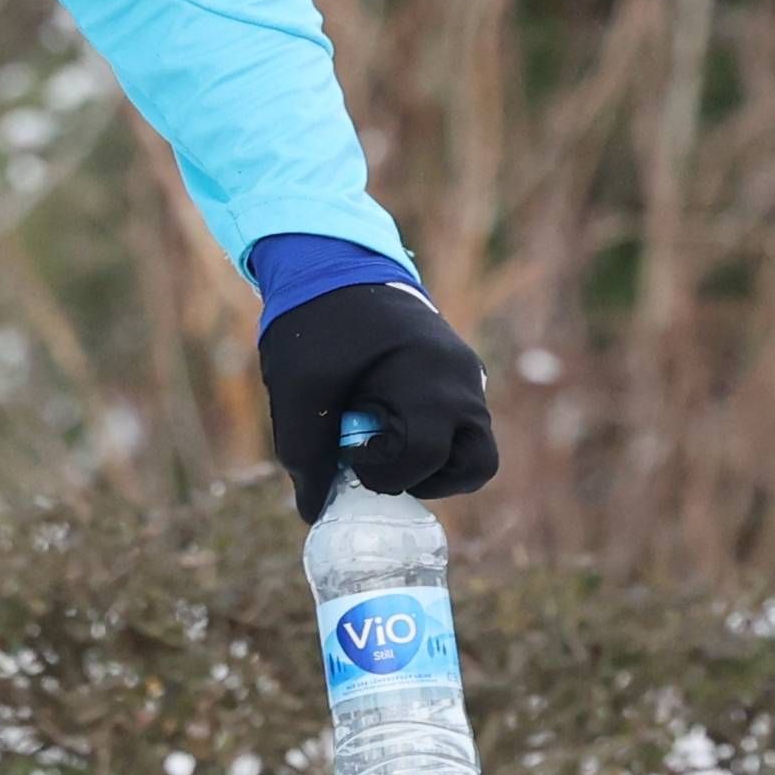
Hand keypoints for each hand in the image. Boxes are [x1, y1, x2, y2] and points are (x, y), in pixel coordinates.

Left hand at [259, 280, 498, 525]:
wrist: (332, 262)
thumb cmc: (315, 321)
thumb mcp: (299, 388)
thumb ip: (305, 452)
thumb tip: (315, 512)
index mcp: (432, 380)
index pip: (430, 458)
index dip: (388, 476)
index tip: (352, 462)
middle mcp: (463, 381)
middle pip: (476, 464)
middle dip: (425, 478)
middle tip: (377, 464)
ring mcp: (467, 376)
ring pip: (473, 447)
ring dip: (430, 461)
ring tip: (379, 441)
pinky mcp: (458, 373)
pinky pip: (459, 423)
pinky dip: (429, 436)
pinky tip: (381, 418)